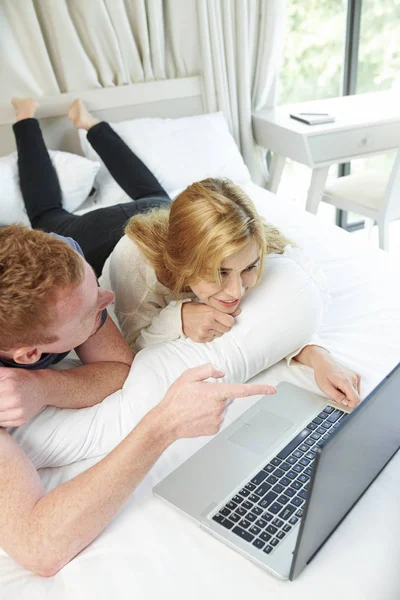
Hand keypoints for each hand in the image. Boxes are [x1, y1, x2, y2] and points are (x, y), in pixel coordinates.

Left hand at [0, 367, 45, 426]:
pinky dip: (1, 417)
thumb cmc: (23, 379)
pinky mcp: (21, 420)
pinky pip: (2, 423)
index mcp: (8, 386)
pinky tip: (4, 409)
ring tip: (3, 403)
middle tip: (1, 398)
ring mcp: (18, 412)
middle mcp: (13, 400)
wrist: (43, 388)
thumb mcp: (7, 372)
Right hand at [157, 363, 275, 438]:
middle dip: (218, 394)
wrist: (166, 422)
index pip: (242, 390)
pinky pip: (217, 418)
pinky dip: (209, 415)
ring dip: (212, 405)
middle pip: (227, 397)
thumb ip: (207, 370)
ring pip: (222, 408)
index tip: (272, 390)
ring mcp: (218, 420)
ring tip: (194, 406)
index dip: (259, 389)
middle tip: (199, 395)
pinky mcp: (214, 429)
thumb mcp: (188, 376)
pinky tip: (196, 414)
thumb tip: (221, 373)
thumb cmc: (176, 398)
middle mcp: (220, 407)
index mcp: (216, 393)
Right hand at [182, 302, 240, 342]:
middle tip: (216, 321)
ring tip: (208, 324)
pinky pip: (212, 339)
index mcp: (211, 312)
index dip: (229, 320)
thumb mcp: (208, 305)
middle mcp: (208, 322)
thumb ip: (224, 310)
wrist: (179, 317)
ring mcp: (204, 332)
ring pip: (219, 334)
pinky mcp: (200, 338)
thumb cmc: (195, 309)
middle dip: (223, 325)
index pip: (230, 322)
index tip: (225, 318)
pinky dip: (209, 335)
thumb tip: (239, 311)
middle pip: (226, 329)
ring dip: (216, 330)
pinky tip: (203, 329)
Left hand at [295, 346, 360, 408]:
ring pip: (356, 393)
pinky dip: (348, 390)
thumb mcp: (325, 387)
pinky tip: (341, 386)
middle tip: (337, 394)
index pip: (356, 399)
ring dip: (348, 395)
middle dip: (347, 400)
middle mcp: (353, 379)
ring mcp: (355, 377)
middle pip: (356, 397)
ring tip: (338, 389)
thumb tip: (346, 404)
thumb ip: (337, 396)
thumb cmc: (322, 372)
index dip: (350, 405)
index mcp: (346, 381)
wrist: (323, 361)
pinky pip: (355, 389)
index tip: (342, 404)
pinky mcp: (355, 377)